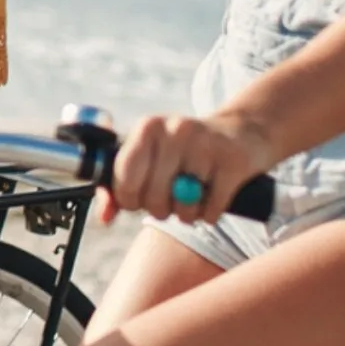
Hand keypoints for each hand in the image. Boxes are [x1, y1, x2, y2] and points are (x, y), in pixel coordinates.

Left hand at [107, 108, 276, 225]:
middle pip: (153, 198)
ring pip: (183, 207)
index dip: (130, 199)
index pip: (124, 178)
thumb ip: (120, 187)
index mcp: (148, 127)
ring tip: (193, 196)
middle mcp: (175, 130)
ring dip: (188, 213)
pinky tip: (212, 197)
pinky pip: (211, 209)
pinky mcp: (232, 161)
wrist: (241, 133)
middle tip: (171, 199)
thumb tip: (103, 218)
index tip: (140, 197)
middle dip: (161, 209)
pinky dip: (210, 214)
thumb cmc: (185, 152)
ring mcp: (205, 144)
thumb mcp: (151, 158)